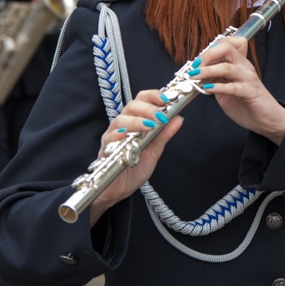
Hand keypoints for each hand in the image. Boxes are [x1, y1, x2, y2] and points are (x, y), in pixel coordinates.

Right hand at [89, 90, 182, 226]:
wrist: (118, 189)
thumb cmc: (134, 168)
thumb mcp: (154, 150)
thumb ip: (164, 134)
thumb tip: (178, 118)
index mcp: (135, 121)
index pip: (142, 100)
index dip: (154, 96)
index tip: (167, 98)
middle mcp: (123, 125)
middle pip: (132, 106)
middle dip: (148, 108)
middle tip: (160, 115)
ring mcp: (113, 136)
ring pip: (121, 119)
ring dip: (137, 121)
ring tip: (149, 125)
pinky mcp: (106, 148)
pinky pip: (110, 138)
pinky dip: (119, 134)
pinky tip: (128, 135)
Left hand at [188, 37, 284, 144]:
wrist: (266, 120)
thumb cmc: (247, 104)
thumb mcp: (225, 90)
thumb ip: (215, 79)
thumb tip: (198, 73)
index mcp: (239, 64)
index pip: (226, 44)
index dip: (209, 49)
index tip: (196, 60)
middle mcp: (244, 67)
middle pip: (226, 48)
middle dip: (207, 54)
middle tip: (194, 65)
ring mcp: (248, 78)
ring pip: (227, 67)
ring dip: (208, 70)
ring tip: (195, 75)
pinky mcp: (251, 92)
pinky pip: (234, 87)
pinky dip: (219, 86)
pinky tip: (208, 88)